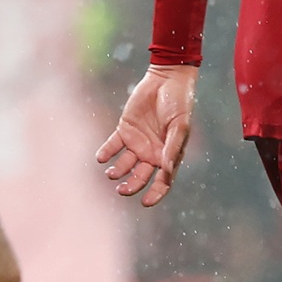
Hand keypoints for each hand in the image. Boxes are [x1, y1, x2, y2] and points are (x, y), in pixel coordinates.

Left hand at [96, 64, 199, 205]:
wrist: (167, 79)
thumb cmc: (179, 104)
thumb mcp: (179, 126)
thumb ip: (172, 148)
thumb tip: (166, 171)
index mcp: (168, 156)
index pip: (162, 182)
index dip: (155, 195)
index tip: (145, 202)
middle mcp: (152, 153)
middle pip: (139, 177)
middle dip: (131, 186)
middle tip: (121, 190)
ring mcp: (137, 142)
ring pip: (124, 165)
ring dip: (117, 172)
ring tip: (111, 173)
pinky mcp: (124, 130)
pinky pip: (112, 146)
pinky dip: (106, 153)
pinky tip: (101, 158)